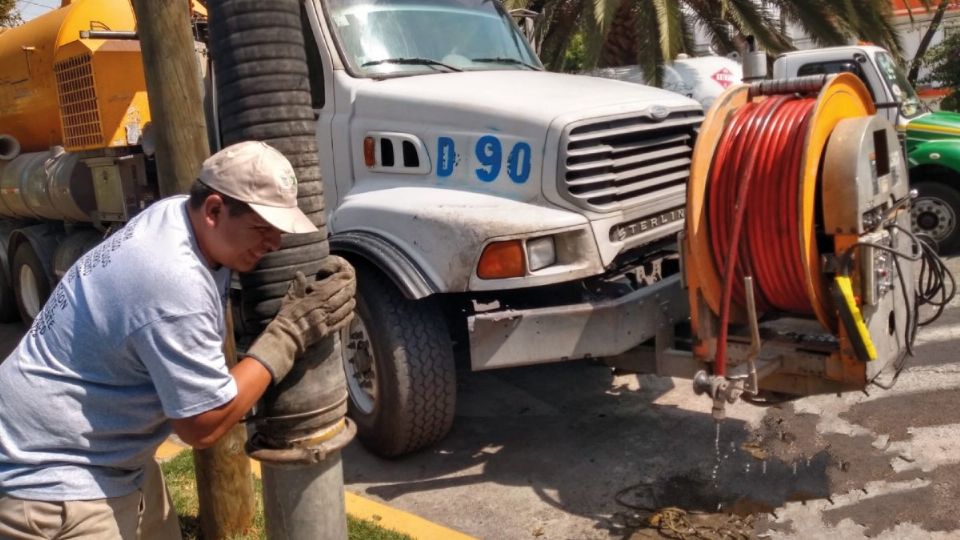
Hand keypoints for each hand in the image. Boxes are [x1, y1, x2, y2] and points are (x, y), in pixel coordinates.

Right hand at [247, 257, 355, 381]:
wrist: (286, 338)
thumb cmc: (286, 318)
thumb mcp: (289, 300)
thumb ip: (296, 286)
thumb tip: (299, 273)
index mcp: (313, 301)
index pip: (330, 289)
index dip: (339, 281)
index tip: (347, 275)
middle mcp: (321, 311)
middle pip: (339, 299)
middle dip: (347, 291)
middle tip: (352, 286)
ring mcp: (325, 322)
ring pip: (341, 311)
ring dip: (349, 305)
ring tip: (353, 299)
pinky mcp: (326, 332)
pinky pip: (339, 324)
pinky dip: (347, 319)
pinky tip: (351, 314)